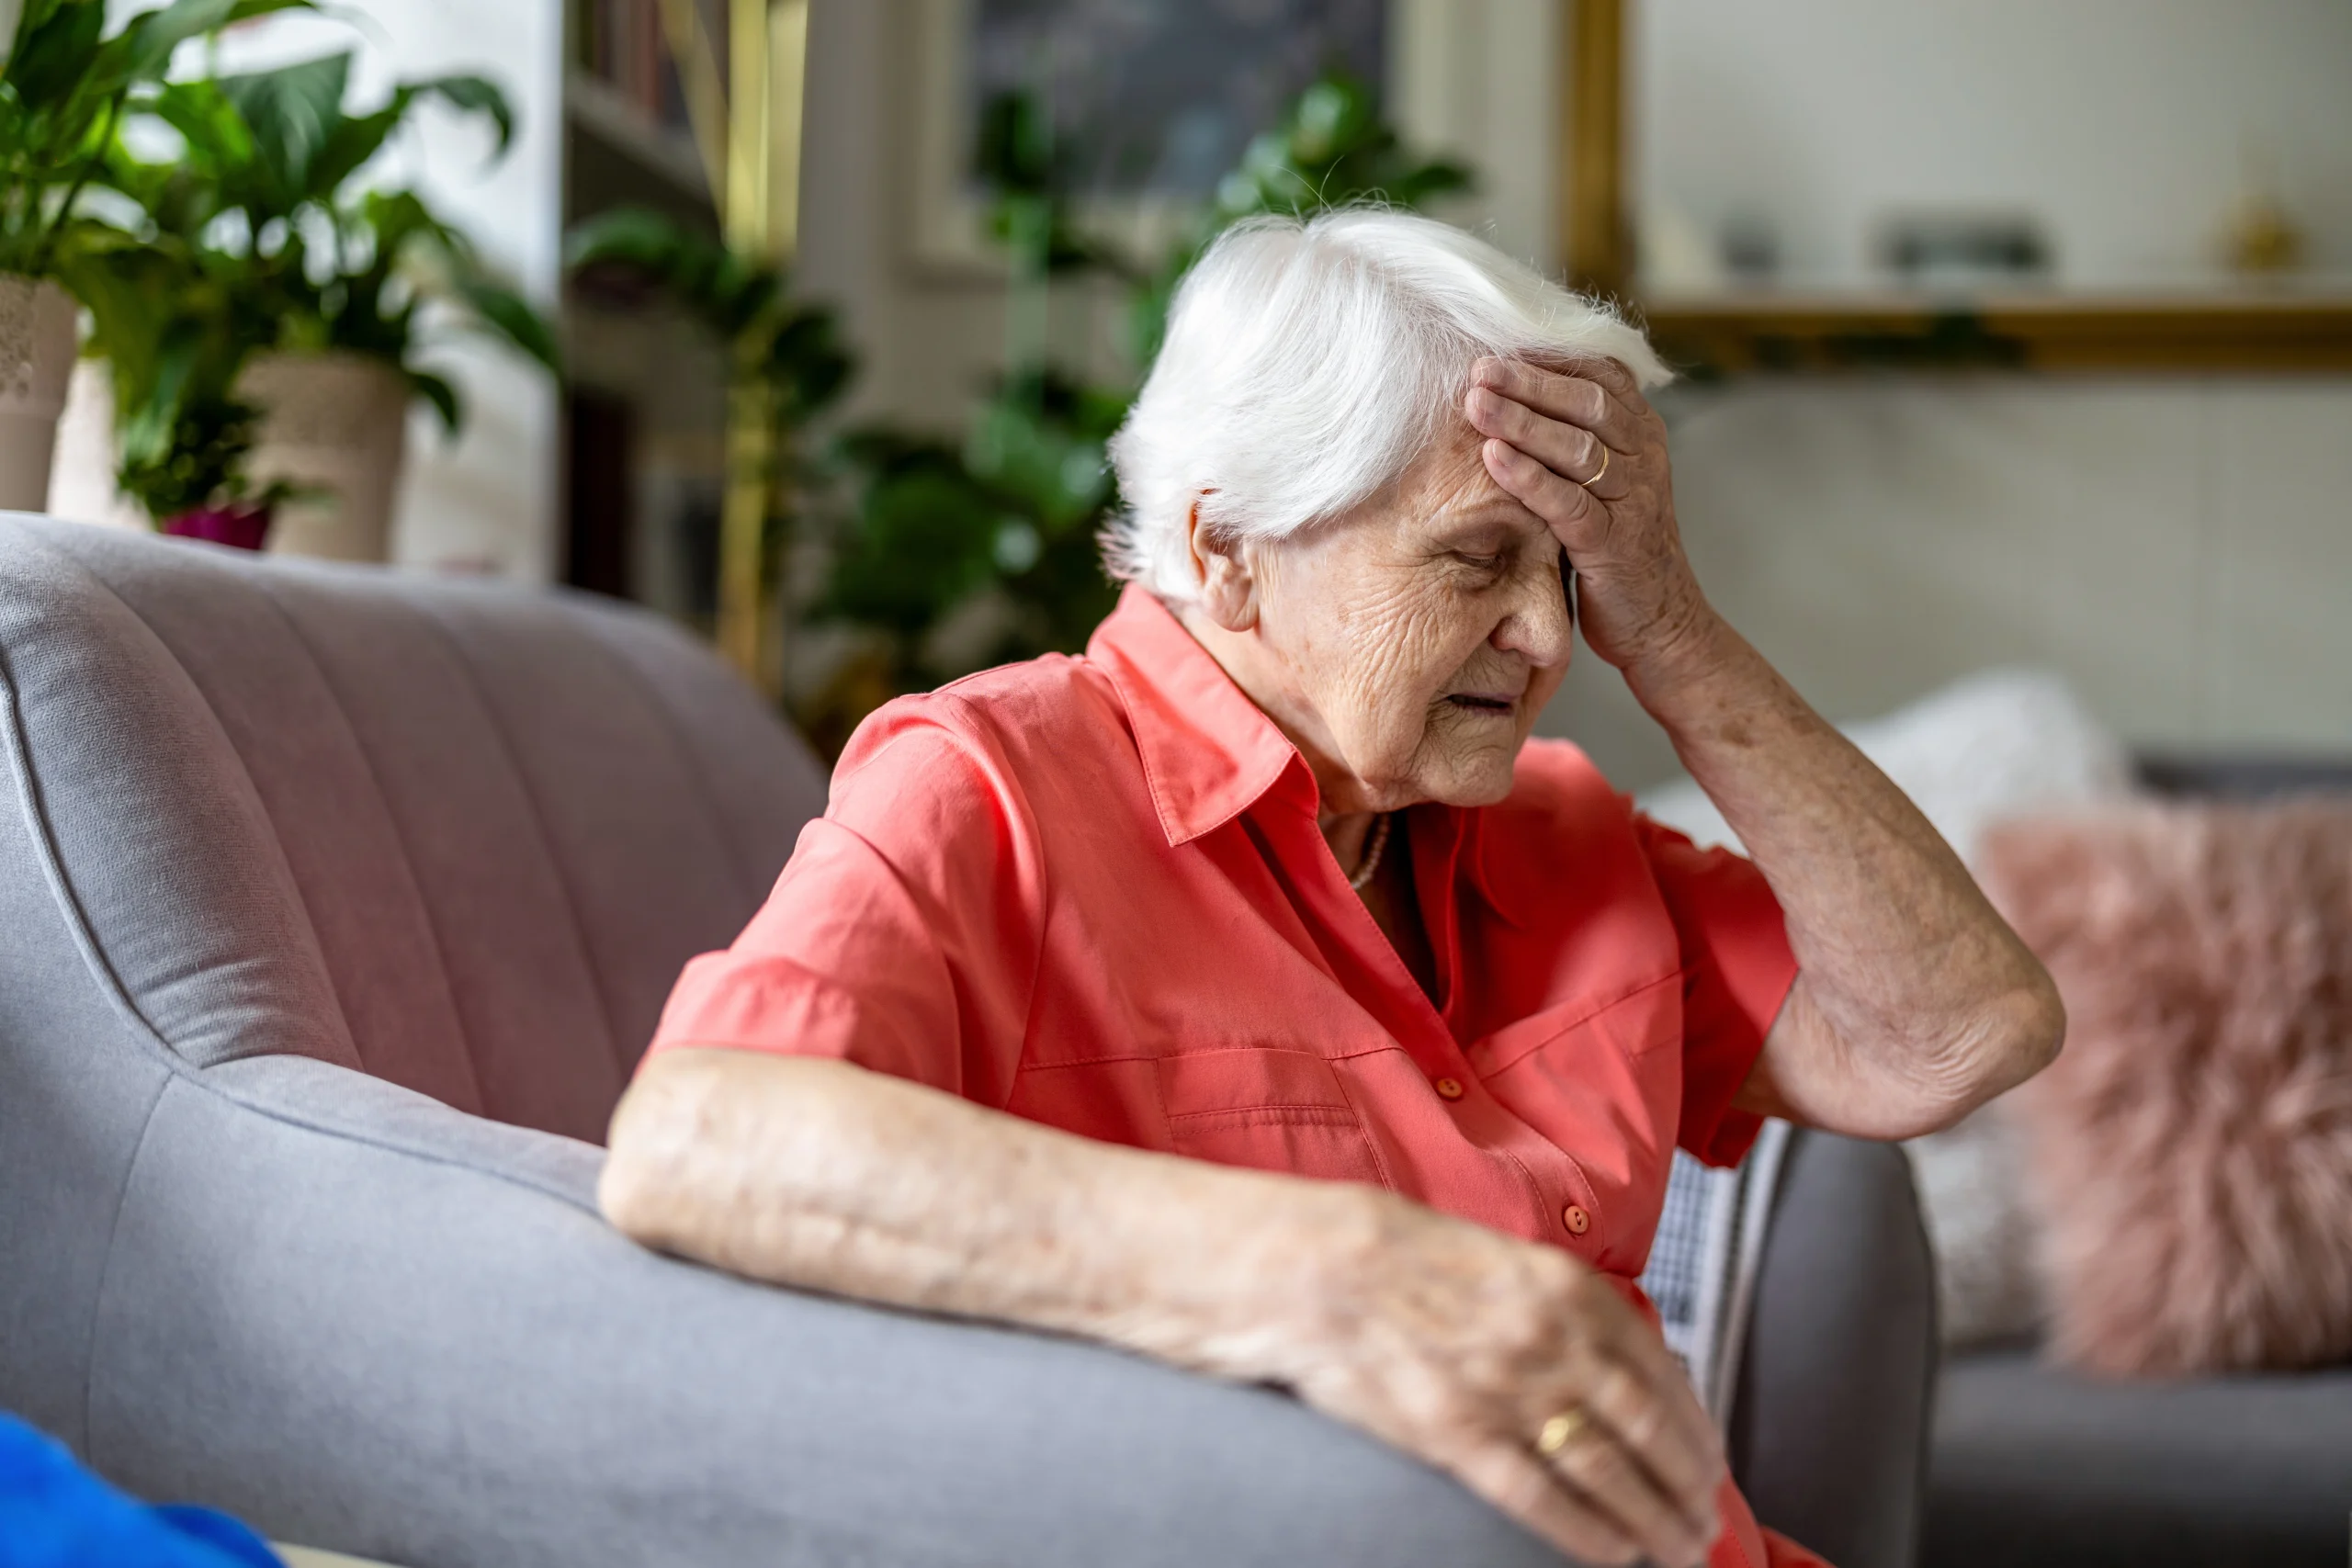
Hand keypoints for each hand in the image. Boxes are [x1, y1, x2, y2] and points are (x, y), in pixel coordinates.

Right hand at [1269, 1188, 1725, 1566]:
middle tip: (1706, 1524)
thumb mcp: (1511, 1261)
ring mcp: (1508, 1392)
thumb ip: (1572, 1310)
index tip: (1712, 1466)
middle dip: (1687, 1488)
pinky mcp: (1460, 1436)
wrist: (1323, 1270)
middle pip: (1647, 1432)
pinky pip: (1542, 1499)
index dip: (1695, 1432)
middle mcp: (1553, 1342)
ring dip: (1653, 1519)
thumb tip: (1632, 1362)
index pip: (1662, 1376)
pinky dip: (1590, 1535)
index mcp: (1571, 1293)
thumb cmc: (1412, 1261)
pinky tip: (1617, 1556)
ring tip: (1676, 1549)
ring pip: (1608, 1472)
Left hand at [1463, 356, 1714, 676]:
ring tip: (1475, 403)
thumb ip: (1571, 440)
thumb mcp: (1600, 483)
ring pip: (1578, 447)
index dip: (1548, 358)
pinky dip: (1529, 478)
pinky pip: (1569, 503)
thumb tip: (1505, 392)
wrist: (1659, 623)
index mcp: (1641, 434)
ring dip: (1522, 421)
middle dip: (1528, 381)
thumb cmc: (1613, 548)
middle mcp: (1645, 458)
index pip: (1599, 375)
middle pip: (1587, 403)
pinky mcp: (1615, 544)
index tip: (1497, 343)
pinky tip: (1493, 457)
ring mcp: (1633, 500)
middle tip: (1477, 368)